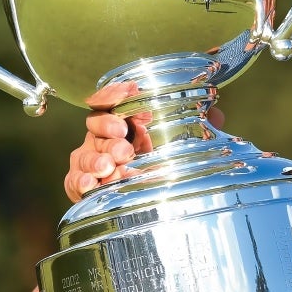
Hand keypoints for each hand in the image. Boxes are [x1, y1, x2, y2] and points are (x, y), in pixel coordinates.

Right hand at [64, 81, 225, 202]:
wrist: (150, 200)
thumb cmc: (162, 162)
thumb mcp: (182, 143)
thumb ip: (198, 128)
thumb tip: (217, 114)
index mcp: (124, 121)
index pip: (111, 100)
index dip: (116, 93)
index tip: (129, 90)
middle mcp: (103, 137)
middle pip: (96, 126)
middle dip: (108, 130)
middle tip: (124, 141)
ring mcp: (91, 160)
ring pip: (83, 153)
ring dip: (95, 158)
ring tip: (109, 166)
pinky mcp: (83, 185)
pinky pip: (73, 181)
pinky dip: (80, 182)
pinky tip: (91, 185)